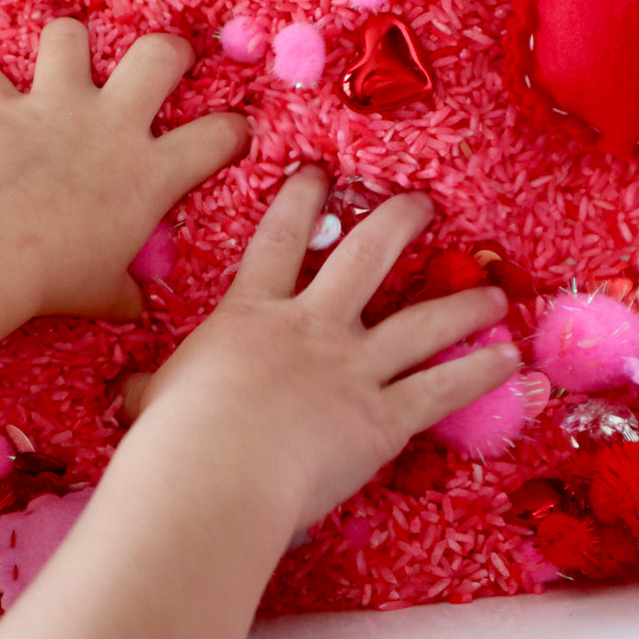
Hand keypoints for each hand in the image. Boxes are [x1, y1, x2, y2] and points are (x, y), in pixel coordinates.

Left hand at [0, 18, 249, 320]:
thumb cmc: (53, 279)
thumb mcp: (104, 294)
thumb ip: (125, 292)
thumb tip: (136, 306)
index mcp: (149, 173)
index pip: (217, 137)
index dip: (235, 129)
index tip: (236, 131)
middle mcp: (110, 125)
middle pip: (158, 54)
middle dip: (168, 51)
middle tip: (164, 65)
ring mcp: (54, 107)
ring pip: (70, 37)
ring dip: (66, 45)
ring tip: (63, 61)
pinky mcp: (0, 106)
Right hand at [119, 167, 519, 525]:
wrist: (214, 468)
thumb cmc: (173, 434)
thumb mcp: (154, 398)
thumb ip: (154, 390)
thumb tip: (131, 399)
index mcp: (251, 314)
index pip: (277, 242)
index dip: (300, 201)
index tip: (320, 171)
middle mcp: (310, 328)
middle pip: (364, 260)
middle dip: (397, 225)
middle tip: (424, 202)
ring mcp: (351, 369)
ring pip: (418, 324)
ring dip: (459, 305)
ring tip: (493, 290)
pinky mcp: (381, 417)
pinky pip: (439, 390)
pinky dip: (476, 373)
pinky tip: (508, 358)